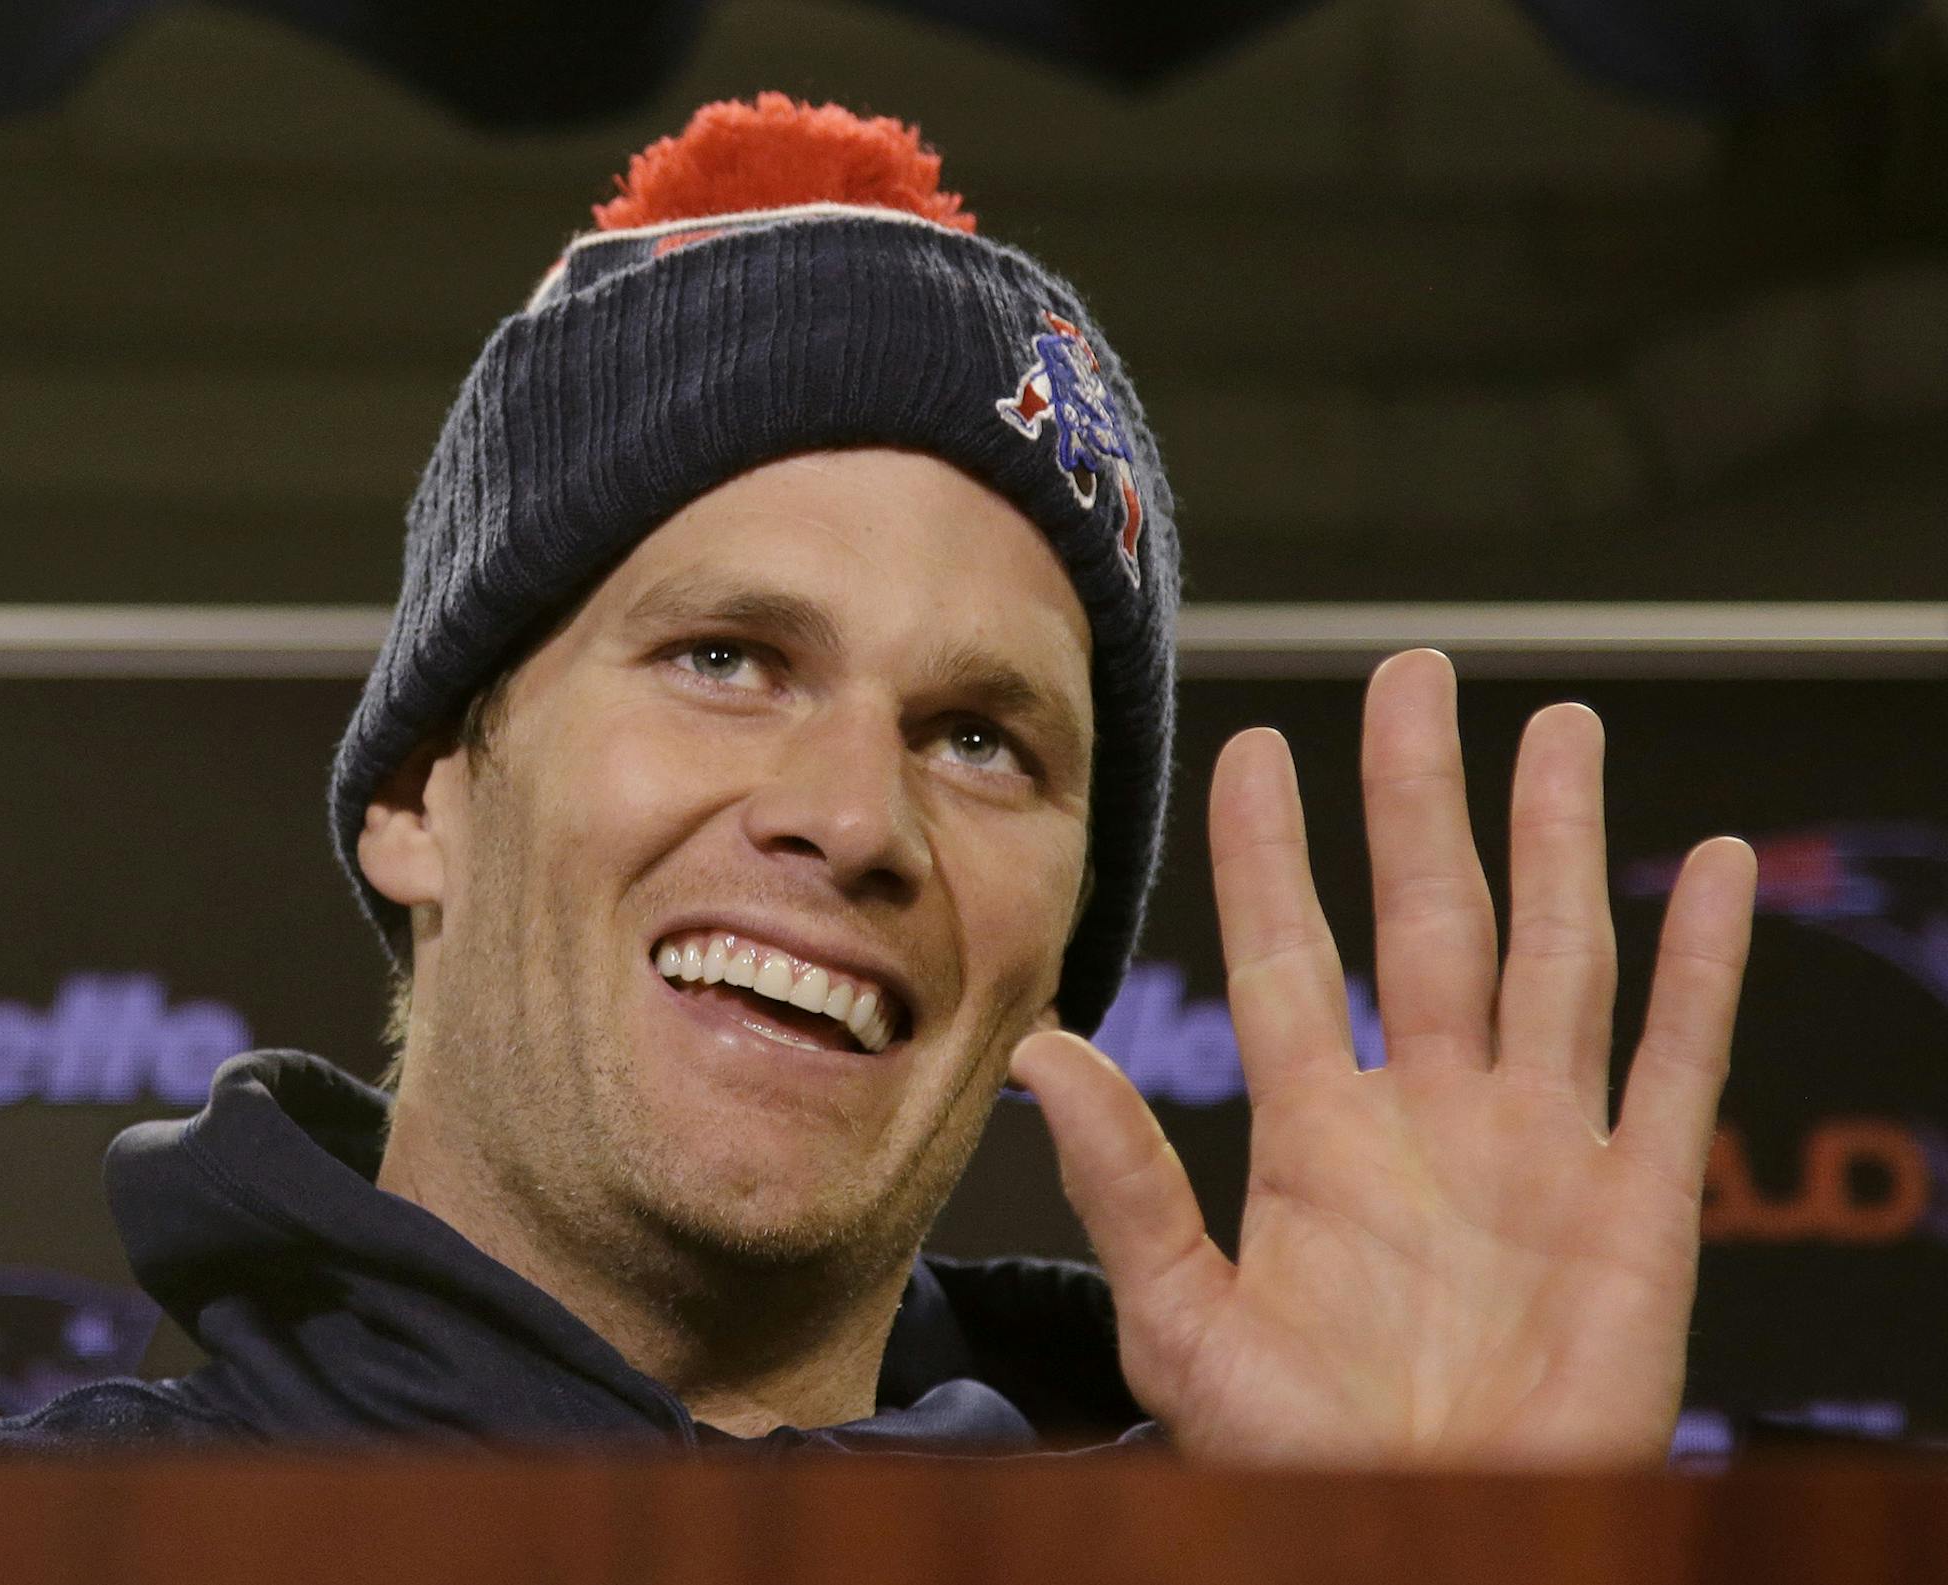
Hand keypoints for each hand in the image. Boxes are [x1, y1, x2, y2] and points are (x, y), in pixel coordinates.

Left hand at [1011, 649, 1756, 1467]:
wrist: (1437, 1545)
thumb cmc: (1299, 1464)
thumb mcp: (1187, 1324)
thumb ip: (1127, 1188)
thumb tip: (1042, 1053)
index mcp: (1317, 1141)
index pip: (1290, 956)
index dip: (1269, 852)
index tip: (1251, 745)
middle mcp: (1430, 1121)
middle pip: (1428, 920)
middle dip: (1420, 798)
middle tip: (1414, 674)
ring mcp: (1539, 1154)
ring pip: (1553, 958)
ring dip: (1558, 842)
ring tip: (1558, 726)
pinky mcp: (1639, 1209)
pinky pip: (1673, 1063)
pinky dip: (1699, 965)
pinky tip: (1709, 866)